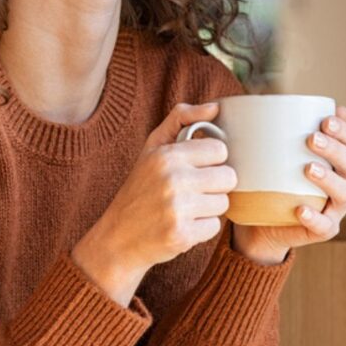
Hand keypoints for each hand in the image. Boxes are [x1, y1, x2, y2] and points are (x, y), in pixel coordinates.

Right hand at [71, 102, 237, 305]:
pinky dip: (202, 228)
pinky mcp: (182, 235)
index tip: (197, 168)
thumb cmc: (140, 188)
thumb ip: (181, 119)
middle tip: (194, 190)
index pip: (220, 150)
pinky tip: (182, 225)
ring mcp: (177, 209)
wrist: (118, 237)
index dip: (212, 160)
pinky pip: (215, 227)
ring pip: (224, 203)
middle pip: (228, 177)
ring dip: (209, 207)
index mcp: (166, 155)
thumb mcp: (152, 148)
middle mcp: (172, 180)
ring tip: (186, 208)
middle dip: (215, 185)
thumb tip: (215, 107)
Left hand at [231, 105, 345, 264]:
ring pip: (343, 193)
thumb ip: (276, 129)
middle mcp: (343, 182)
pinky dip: (315, 217)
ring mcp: (335, 208)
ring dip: (328, 179)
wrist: (262, 221)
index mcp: (336, 160)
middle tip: (311, 139)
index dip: (344, 130)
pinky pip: (324, 226)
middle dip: (334, 149)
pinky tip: (301, 209)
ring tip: (308, 168)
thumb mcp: (272, 152)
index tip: (325, 120)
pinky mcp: (323, 229)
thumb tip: (269, 100)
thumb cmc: (271, 179)